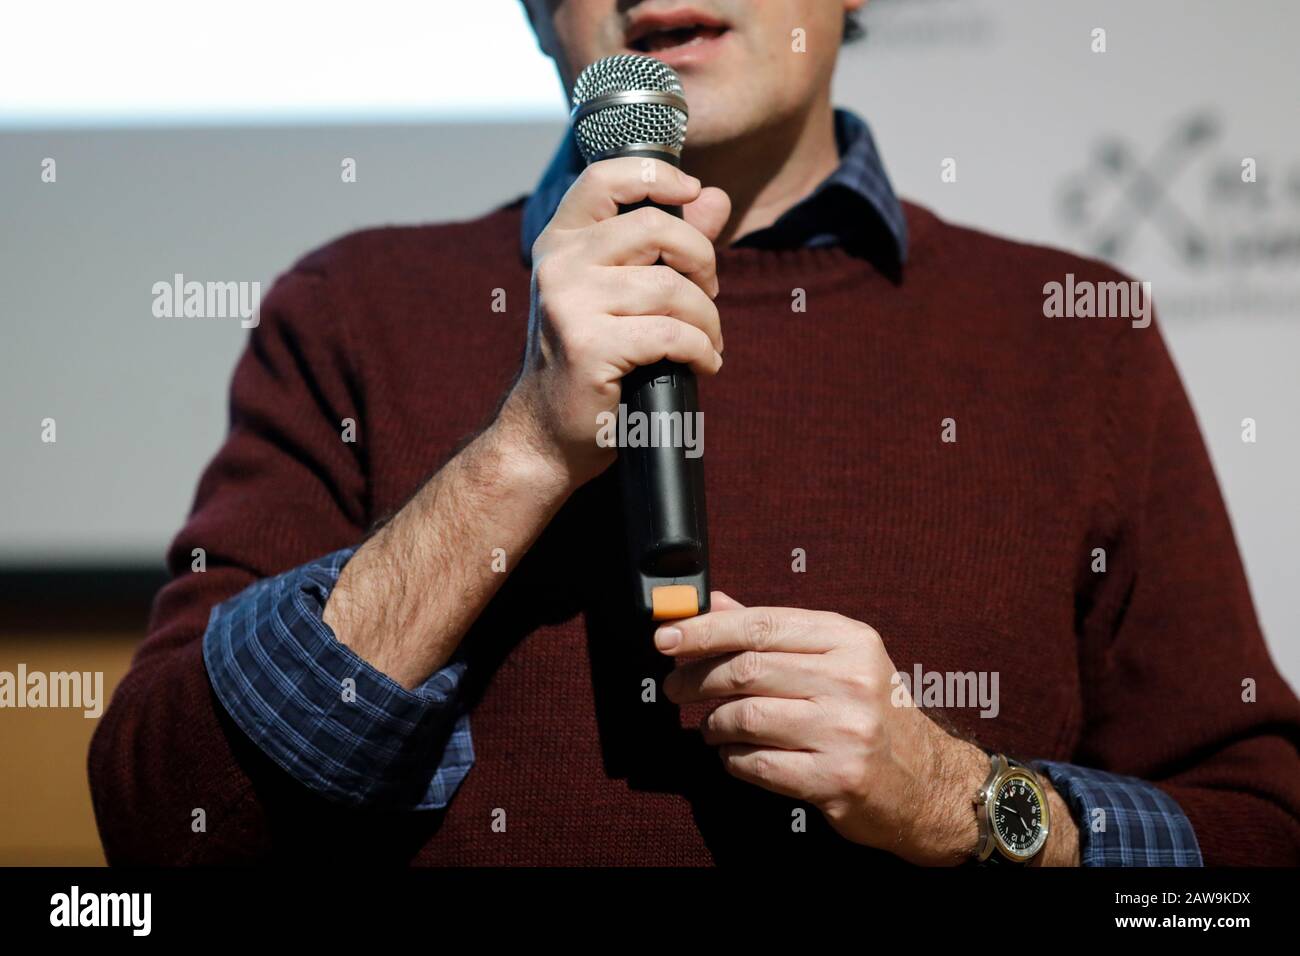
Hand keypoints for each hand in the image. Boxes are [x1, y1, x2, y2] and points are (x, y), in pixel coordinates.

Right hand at [499, 157, 731, 491]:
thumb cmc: (591, 358)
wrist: (549, 432)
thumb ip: (668, 243)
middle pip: (655, 227)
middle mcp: (558, 265)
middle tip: (708, 294)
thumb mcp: (623, 292)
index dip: (656, 175)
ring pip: (670, 288)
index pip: (605, 177)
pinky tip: (704, 364)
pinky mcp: (589, 347)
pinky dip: (702, 351)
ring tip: (708, 342)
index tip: (692, 192)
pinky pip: (672, 335)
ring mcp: (569, 305)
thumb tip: (714, 197)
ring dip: (707, 319)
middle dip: (701, 260)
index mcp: (561, 242)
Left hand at [658, 592, 990, 865]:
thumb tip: (712, 603)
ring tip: (711, 727)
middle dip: (696, 678)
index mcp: (849, 640)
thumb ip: (773, 630)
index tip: (666, 637)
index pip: (760, 625)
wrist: (925, 782)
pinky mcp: (835, 779)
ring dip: (713, 724)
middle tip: (675, 688)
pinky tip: (734, 755)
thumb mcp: (835, 657)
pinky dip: (732, 759)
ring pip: (745, 717)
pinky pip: (756, 764)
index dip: (705, 630)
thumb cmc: (869, 712)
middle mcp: (851, 681)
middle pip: (746, 669)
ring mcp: (845, 732)